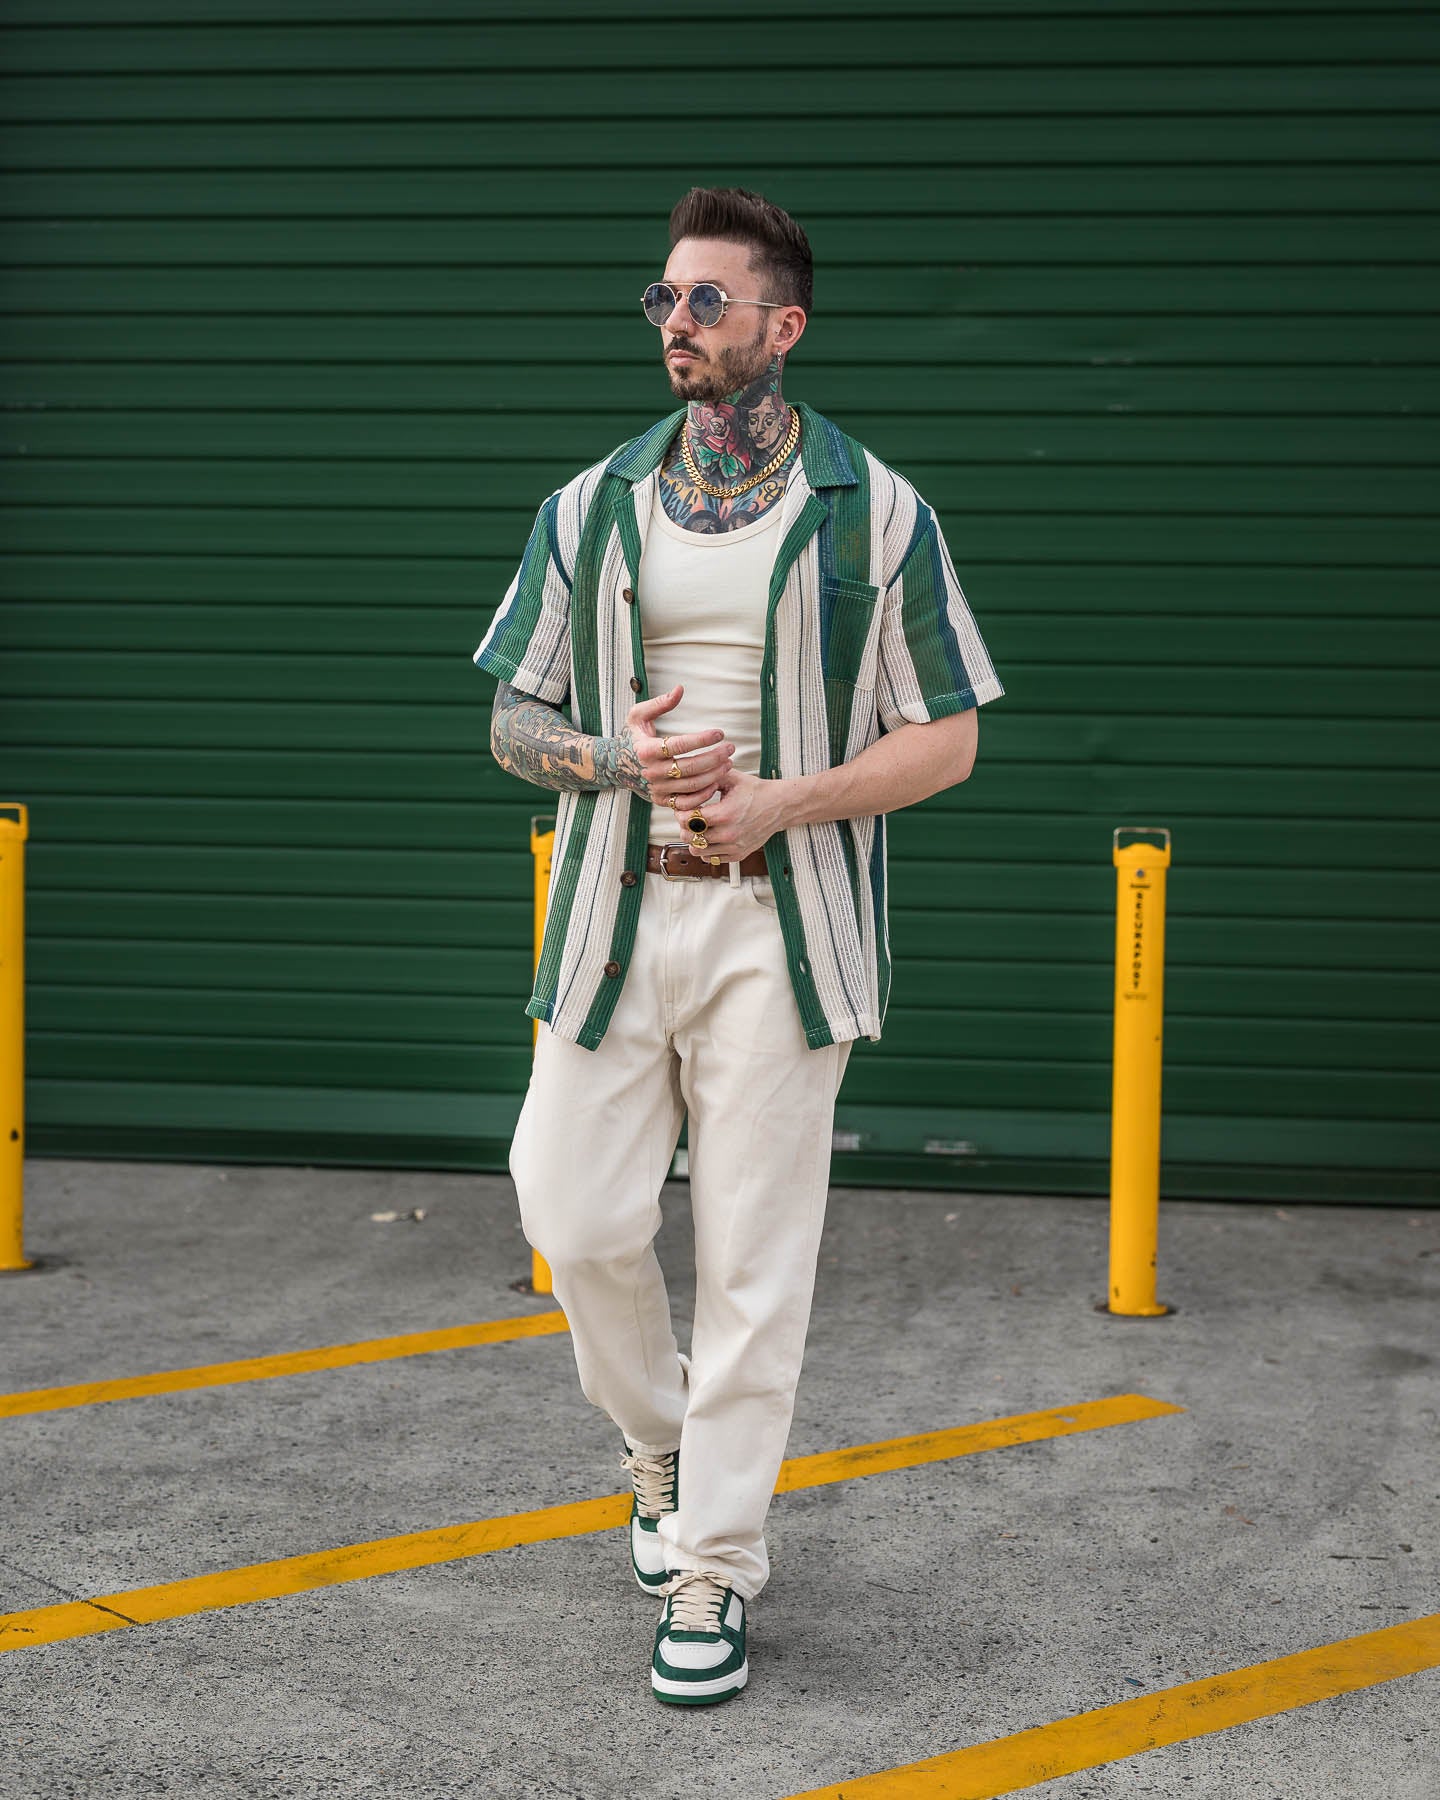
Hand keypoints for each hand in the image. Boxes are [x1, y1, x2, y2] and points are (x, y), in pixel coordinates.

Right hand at [616, 685, 734, 812]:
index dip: (702, 739)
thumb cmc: (632, 737)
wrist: (614, 765)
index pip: (680, 745)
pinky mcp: (661, 801)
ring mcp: (657, 789)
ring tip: (728, 763)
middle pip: (690, 767)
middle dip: (715, 758)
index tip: (720, 733)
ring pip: (692, 785)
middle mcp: (652, 772)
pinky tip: (716, 782)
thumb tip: (680, 689)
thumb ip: (659, 703)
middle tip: (730, 748)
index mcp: (647, 750)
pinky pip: (686, 803)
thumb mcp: (638, 716)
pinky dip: (704, 795)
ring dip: (714, 775)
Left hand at [683, 769, 790, 863]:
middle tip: (688, 818)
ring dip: (693, 839)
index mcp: (725, 814)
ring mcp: (733, 847)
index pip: (688, 819)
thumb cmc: (756, 792)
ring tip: (698, 828)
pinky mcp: (737, 855)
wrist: (779, 806)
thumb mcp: (732, 778)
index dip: (680, 813)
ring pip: (697, 851)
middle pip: (689, 837)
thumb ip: (709, 777)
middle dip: (684, 826)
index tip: (683, 808)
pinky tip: (710, 836)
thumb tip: (689, 781)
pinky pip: (711, 858)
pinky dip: (706, 849)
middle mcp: (728, 834)